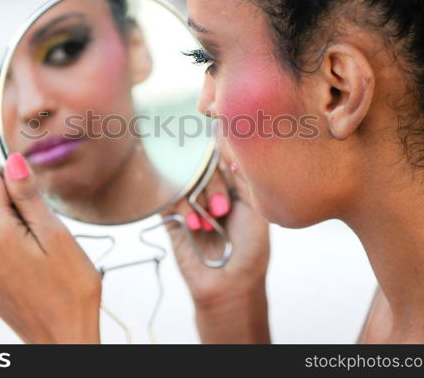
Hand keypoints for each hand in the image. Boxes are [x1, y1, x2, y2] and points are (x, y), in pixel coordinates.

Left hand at [0, 153, 101, 343]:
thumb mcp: (56, 235)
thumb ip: (29, 197)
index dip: (16, 179)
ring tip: (45, 262)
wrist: (65, 340)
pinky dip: (15, 257)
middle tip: (50, 241)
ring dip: (20, 237)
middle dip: (23, 214)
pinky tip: (35, 275)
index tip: (36, 196)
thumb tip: (11, 162)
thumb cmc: (71, 290)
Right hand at [162, 150, 270, 342]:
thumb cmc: (251, 248)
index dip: (219, 150)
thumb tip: (228, 138)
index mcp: (232, 182)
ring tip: (210, 224)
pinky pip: (169, 197)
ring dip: (199, 199)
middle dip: (213, 184)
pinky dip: (183, 208)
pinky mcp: (170, 216)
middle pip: (201, 162)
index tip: (219, 149)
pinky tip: (195, 227)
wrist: (231, 285)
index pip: (220, 153)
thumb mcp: (255, 205)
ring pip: (185, 178)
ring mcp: (189, 201)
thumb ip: (242, 173)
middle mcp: (209, 188)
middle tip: (223, 209)